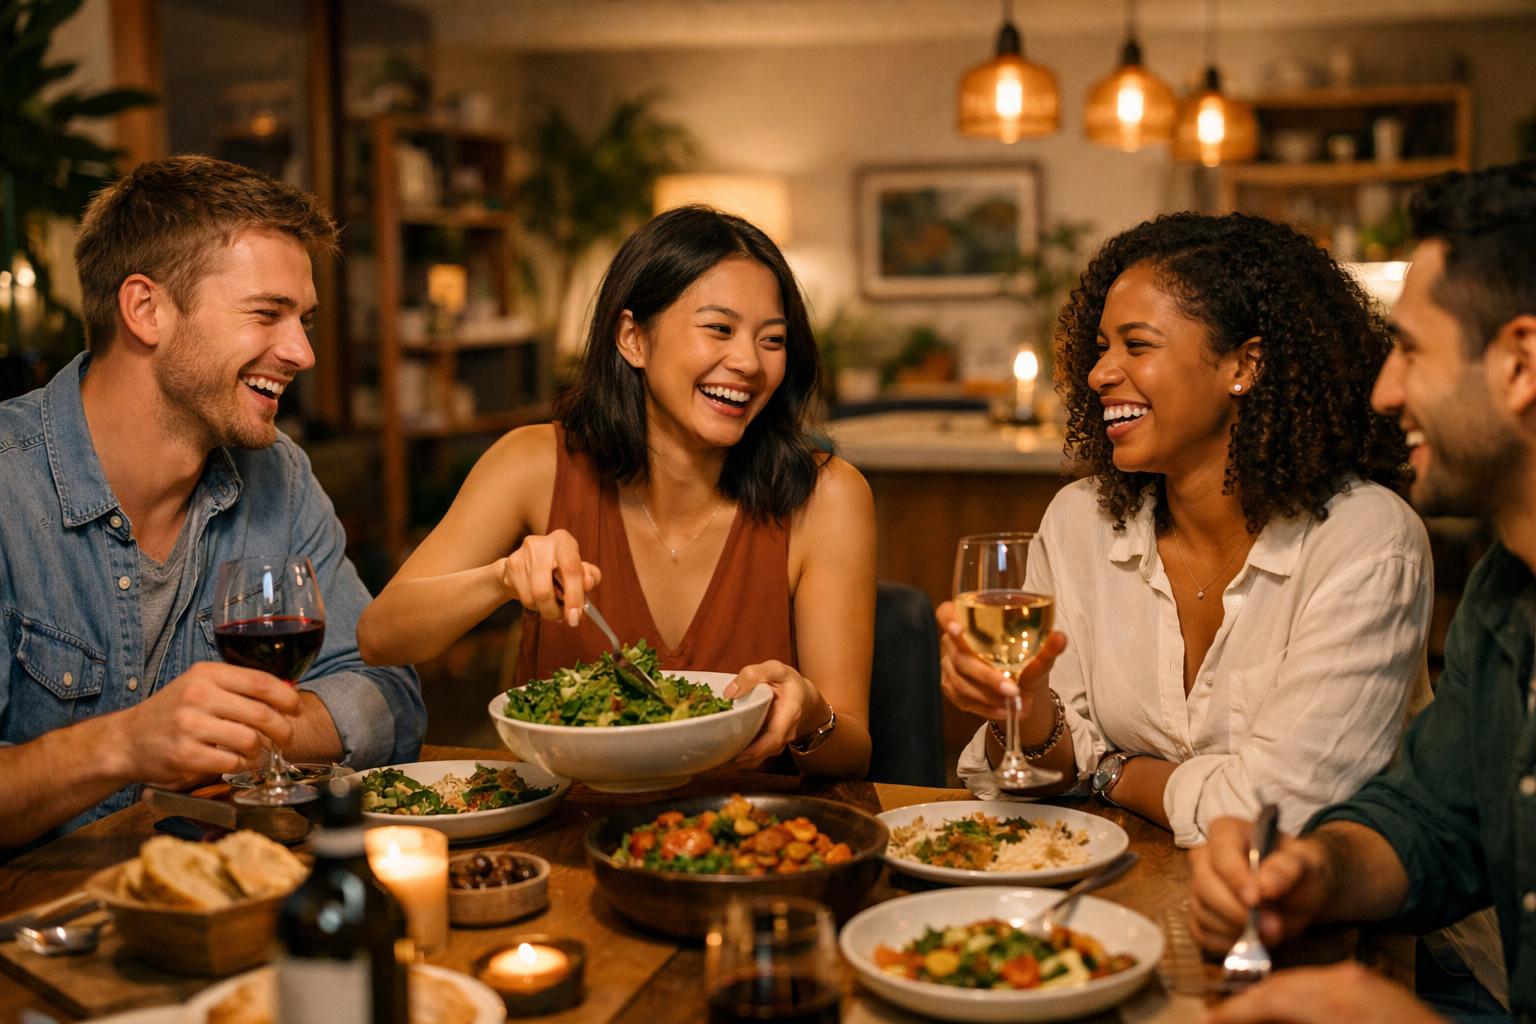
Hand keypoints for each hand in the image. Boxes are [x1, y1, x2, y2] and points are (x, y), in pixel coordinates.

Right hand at [114, 662, 301, 788]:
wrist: (127, 740)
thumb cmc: (172, 713)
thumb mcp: (200, 686)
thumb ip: (236, 687)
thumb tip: (285, 694)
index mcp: (207, 674)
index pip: (261, 682)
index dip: (287, 697)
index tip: (296, 708)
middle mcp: (198, 696)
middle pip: (261, 713)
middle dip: (282, 729)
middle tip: (286, 738)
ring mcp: (190, 726)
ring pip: (249, 740)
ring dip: (260, 751)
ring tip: (256, 752)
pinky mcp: (185, 755)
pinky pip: (231, 762)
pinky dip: (241, 765)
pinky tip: (236, 762)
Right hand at [500, 529, 600, 625]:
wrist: (527, 562)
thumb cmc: (560, 566)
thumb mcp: (580, 569)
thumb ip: (591, 576)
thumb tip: (588, 584)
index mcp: (562, 541)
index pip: (571, 570)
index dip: (574, 596)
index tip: (575, 617)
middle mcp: (540, 544)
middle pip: (543, 589)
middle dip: (553, 611)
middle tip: (563, 618)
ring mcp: (522, 555)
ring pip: (532, 597)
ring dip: (545, 609)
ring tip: (552, 606)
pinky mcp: (510, 567)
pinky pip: (524, 598)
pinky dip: (534, 606)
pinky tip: (539, 599)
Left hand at [722, 661, 825, 767]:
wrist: (800, 693)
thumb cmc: (786, 681)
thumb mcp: (774, 669)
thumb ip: (752, 675)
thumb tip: (729, 693)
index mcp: (789, 712)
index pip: (775, 737)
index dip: (756, 750)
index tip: (736, 756)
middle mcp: (786, 732)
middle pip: (765, 752)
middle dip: (742, 760)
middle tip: (717, 761)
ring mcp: (779, 741)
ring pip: (760, 757)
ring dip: (739, 762)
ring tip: (716, 760)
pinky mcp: (769, 744)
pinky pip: (756, 754)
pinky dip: (741, 757)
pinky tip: (723, 755)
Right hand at [935, 600, 1065, 718]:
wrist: (1020, 687)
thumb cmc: (1024, 660)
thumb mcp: (1037, 654)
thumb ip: (1046, 648)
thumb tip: (1060, 638)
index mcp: (969, 622)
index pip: (946, 612)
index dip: (947, 619)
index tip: (959, 630)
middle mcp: (953, 641)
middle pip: (959, 656)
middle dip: (985, 675)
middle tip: (1012, 689)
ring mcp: (948, 665)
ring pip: (959, 681)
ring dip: (986, 695)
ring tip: (1011, 703)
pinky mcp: (950, 687)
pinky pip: (960, 699)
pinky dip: (983, 708)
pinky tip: (1002, 711)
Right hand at [1188, 817, 1333, 953]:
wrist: (1300, 895)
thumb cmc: (1300, 872)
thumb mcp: (1304, 864)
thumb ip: (1286, 870)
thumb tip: (1264, 887)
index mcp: (1226, 832)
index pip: (1221, 854)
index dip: (1235, 878)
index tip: (1255, 900)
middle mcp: (1204, 857)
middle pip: (1203, 885)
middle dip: (1236, 911)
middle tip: (1273, 928)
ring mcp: (1198, 887)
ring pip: (1201, 912)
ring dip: (1235, 931)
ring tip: (1271, 934)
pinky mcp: (1199, 916)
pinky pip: (1202, 934)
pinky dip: (1227, 944)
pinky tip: (1252, 941)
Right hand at [1202, 963, 1444, 1023]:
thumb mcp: (1330, 1016)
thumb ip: (1287, 1015)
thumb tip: (1246, 1015)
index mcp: (1337, 999)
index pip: (1270, 996)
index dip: (1234, 1010)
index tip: (1210, 1020)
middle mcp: (1349, 982)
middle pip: (1283, 987)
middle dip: (1251, 1004)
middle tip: (1224, 1017)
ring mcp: (1367, 984)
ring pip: (1304, 987)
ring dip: (1277, 1001)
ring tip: (1254, 1015)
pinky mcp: (1379, 991)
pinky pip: (1328, 989)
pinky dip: (1304, 1000)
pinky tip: (1296, 1012)